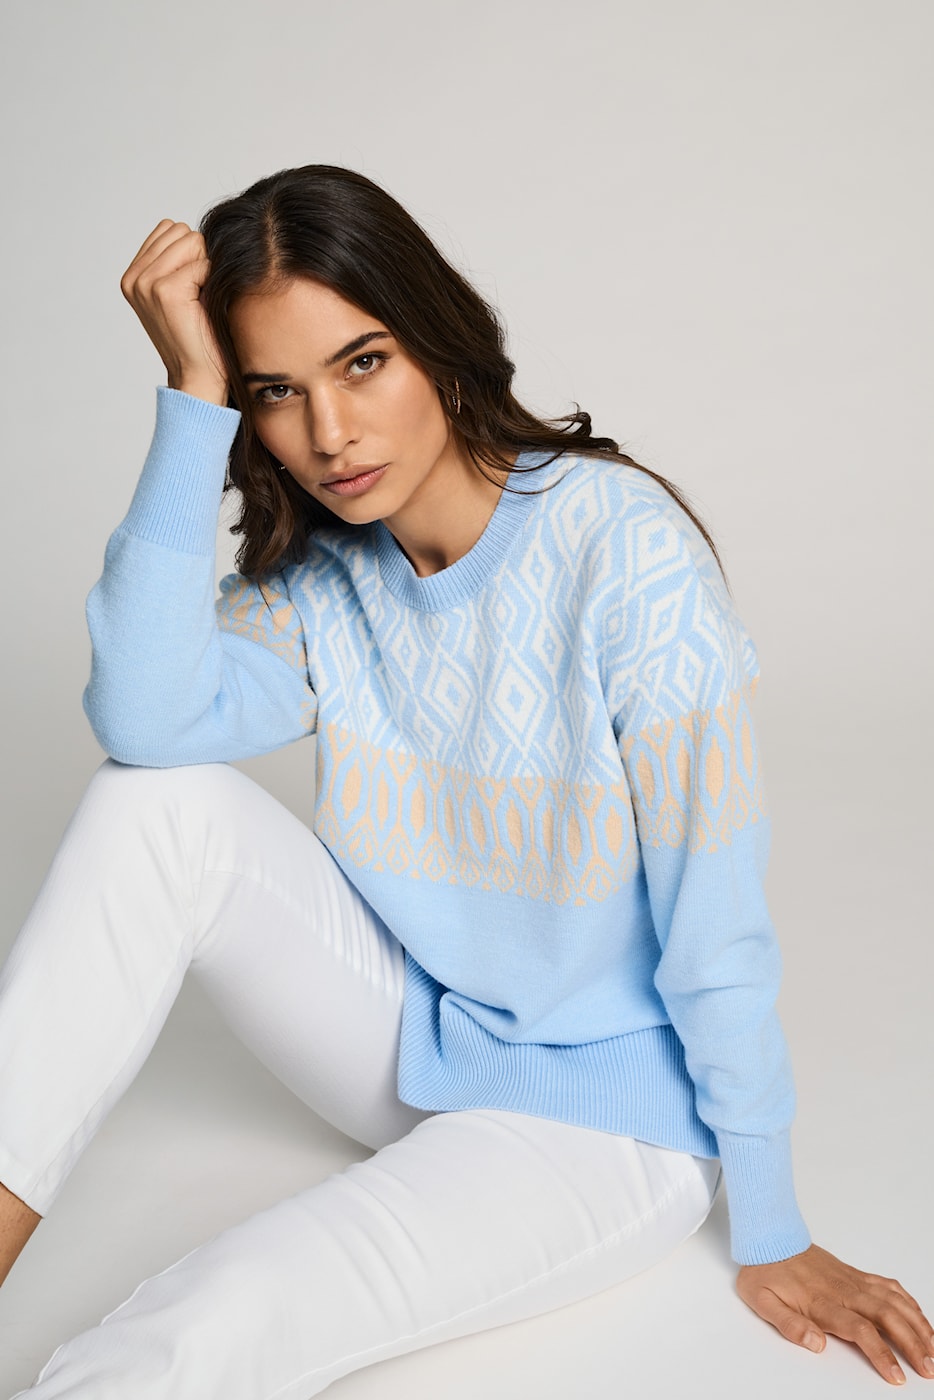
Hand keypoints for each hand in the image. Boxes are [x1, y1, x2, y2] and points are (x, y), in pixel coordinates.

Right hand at [120, 220, 227, 404]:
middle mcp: (134, 278)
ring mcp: (146, 283)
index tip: (191, 289)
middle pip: (181, 231)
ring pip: (192, 241)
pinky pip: (203, 263)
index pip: (169, 229)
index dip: (192, 254)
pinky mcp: (165, 290)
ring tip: (199, 300)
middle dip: (199, 257)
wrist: (198, 377)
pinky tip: (204, 307)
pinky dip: (211, 282)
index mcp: (133, 276)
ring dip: (205, 268)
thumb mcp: (180, 292)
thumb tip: (194, 230)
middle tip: (198, 296)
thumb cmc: (198, 337)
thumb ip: (177, 259)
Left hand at [737, 1243, 933, 1384]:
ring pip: (894, 1301)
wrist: (768, 1236)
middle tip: (929, 1369)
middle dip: (913, 1344)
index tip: (897, 1376)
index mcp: (822, 1303)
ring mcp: (852, 1280)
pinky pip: (888, 1286)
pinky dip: (909, 1301)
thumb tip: (817, 1344)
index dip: (882, 1354)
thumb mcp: (761, 1301)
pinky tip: (920, 1317)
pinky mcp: (855, 1274)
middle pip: (887, 1317)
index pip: (860, 1330)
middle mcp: (843, 1291)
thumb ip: (789, 1325)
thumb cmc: (764, 1272)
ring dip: (918, 1324)